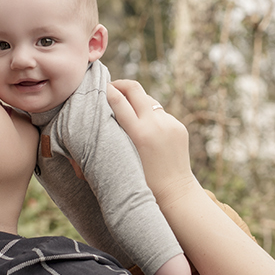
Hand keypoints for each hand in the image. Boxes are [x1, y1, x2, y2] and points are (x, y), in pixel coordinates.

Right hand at [106, 80, 195, 206]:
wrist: (174, 190)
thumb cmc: (141, 181)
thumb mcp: (122, 159)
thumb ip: (111, 138)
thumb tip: (96, 118)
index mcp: (139, 134)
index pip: (119, 100)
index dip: (107, 90)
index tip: (100, 88)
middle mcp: (155, 124)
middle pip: (135, 89)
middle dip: (121, 84)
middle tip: (111, 87)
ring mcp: (170, 123)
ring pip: (148, 100)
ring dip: (136, 102)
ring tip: (127, 110)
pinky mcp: (179, 126)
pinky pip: (160, 114)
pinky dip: (150, 117)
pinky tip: (145, 129)